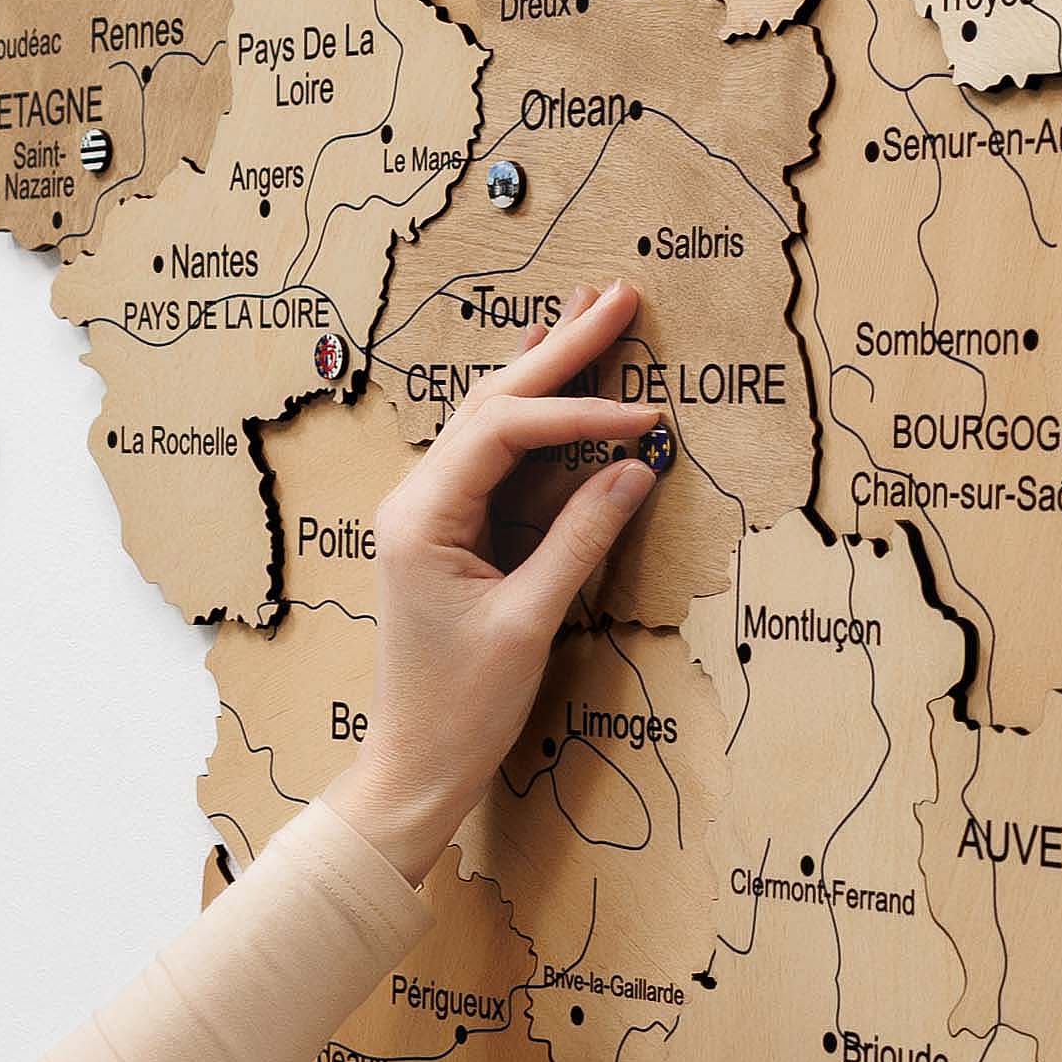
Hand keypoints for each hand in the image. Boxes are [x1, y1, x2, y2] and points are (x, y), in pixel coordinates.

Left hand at [321, 281, 662, 882]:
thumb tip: (634, 469)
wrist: (414, 765)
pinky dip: (527, 412)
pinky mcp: (447, 532)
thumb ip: (580, 539)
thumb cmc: (461, 706)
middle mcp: (416, 500)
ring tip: (586, 311)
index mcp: (422, 516)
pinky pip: (490, 454)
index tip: (647, 413)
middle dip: (558, 350)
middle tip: (618, 296)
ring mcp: (428, 513)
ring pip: (487, 418)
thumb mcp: (529, 622)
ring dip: (541, 367)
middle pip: (491, 402)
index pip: (505, 431)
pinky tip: (543, 372)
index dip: (579, 410)